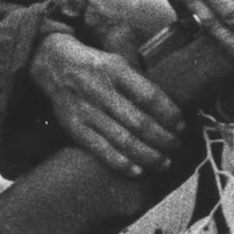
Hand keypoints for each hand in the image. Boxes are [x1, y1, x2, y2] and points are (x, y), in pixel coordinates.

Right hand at [32, 32, 183, 177]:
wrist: (53, 64)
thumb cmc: (95, 66)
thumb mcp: (118, 62)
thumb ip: (140, 83)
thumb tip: (170, 109)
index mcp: (115, 71)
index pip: (150, 96)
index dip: (169, 115)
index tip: (181, 126)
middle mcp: (100, 91)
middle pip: (139, 122)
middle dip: (164, 139)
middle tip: (176, 146)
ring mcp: (86, 110)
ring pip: (123, 140)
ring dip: (148, 155)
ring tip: (164, 162)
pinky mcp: (74, 126)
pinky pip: (100, 149)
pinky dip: (121, 163)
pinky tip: (138, 170)